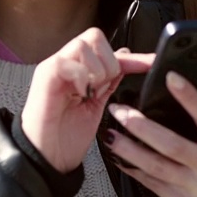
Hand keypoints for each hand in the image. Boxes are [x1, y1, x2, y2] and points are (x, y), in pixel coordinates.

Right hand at [21, 28, 153, 173]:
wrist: (47, 160)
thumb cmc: (65, 138)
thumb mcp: (97, 106)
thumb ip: (109, 82)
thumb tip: (126, 58)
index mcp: (78, 70)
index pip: (108, 50)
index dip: (133, 58)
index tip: (151, 64)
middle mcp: (65, 64)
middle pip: (94, 36)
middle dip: (109, 62)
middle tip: (104, 87)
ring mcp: (54, 68)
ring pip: (83, 44)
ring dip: (95, 70)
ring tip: (90, 92)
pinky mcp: (45, 76)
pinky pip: (67, 62)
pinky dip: (80, 77)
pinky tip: (80, 94)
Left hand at [103, 62, 196, 196]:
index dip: (190, 97)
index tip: (170, 77)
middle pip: (172, 145)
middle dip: (142, 127)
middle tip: (118, 110)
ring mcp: (196, 187)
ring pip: (156, 167)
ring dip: (128, 150)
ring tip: (109, 133)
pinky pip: (151, 184)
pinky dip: (131, 169)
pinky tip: (116, 155)